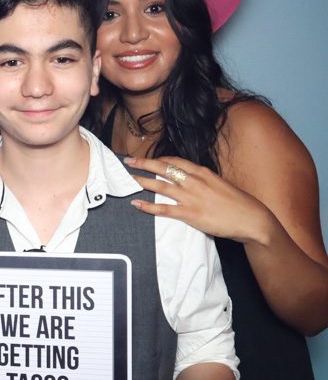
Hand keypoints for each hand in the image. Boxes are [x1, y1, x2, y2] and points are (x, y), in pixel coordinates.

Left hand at [124, 156, 272, 244]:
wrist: (252, 219)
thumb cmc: (238, 203)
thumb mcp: (220, 184)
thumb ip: (204, 180)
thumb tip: (192, 179)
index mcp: (203, 173)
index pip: (175, 161)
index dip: (159, 159)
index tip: (148, 159)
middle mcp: (194, 182)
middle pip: (163, 169)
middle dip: (144, 164)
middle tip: (128, 162)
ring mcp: (191, 197)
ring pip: (160, 186)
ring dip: (142, 182)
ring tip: (128, 180)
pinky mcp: (190, 214)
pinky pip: (163, 209)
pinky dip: (148, 206)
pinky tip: (136, 204)